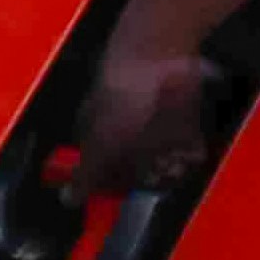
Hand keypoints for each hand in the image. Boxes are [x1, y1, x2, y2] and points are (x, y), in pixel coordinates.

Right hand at [77, 47, 219, 197]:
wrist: (159, 59)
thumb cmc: (120, 102)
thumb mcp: (100, 144)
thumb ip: (87, 175)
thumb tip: (66, 201)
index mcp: (95, 133)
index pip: (102, 168)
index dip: (114, 183)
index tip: (129, 191)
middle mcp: (122, 128)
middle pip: (135, 163)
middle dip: (148, 174)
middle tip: (159, 174)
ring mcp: (153, 121)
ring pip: (162, 154)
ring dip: (171, 164)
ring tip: (176, 163)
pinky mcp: (180, 114)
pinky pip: (186, 140)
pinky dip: (191, 149)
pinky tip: (192, 153)